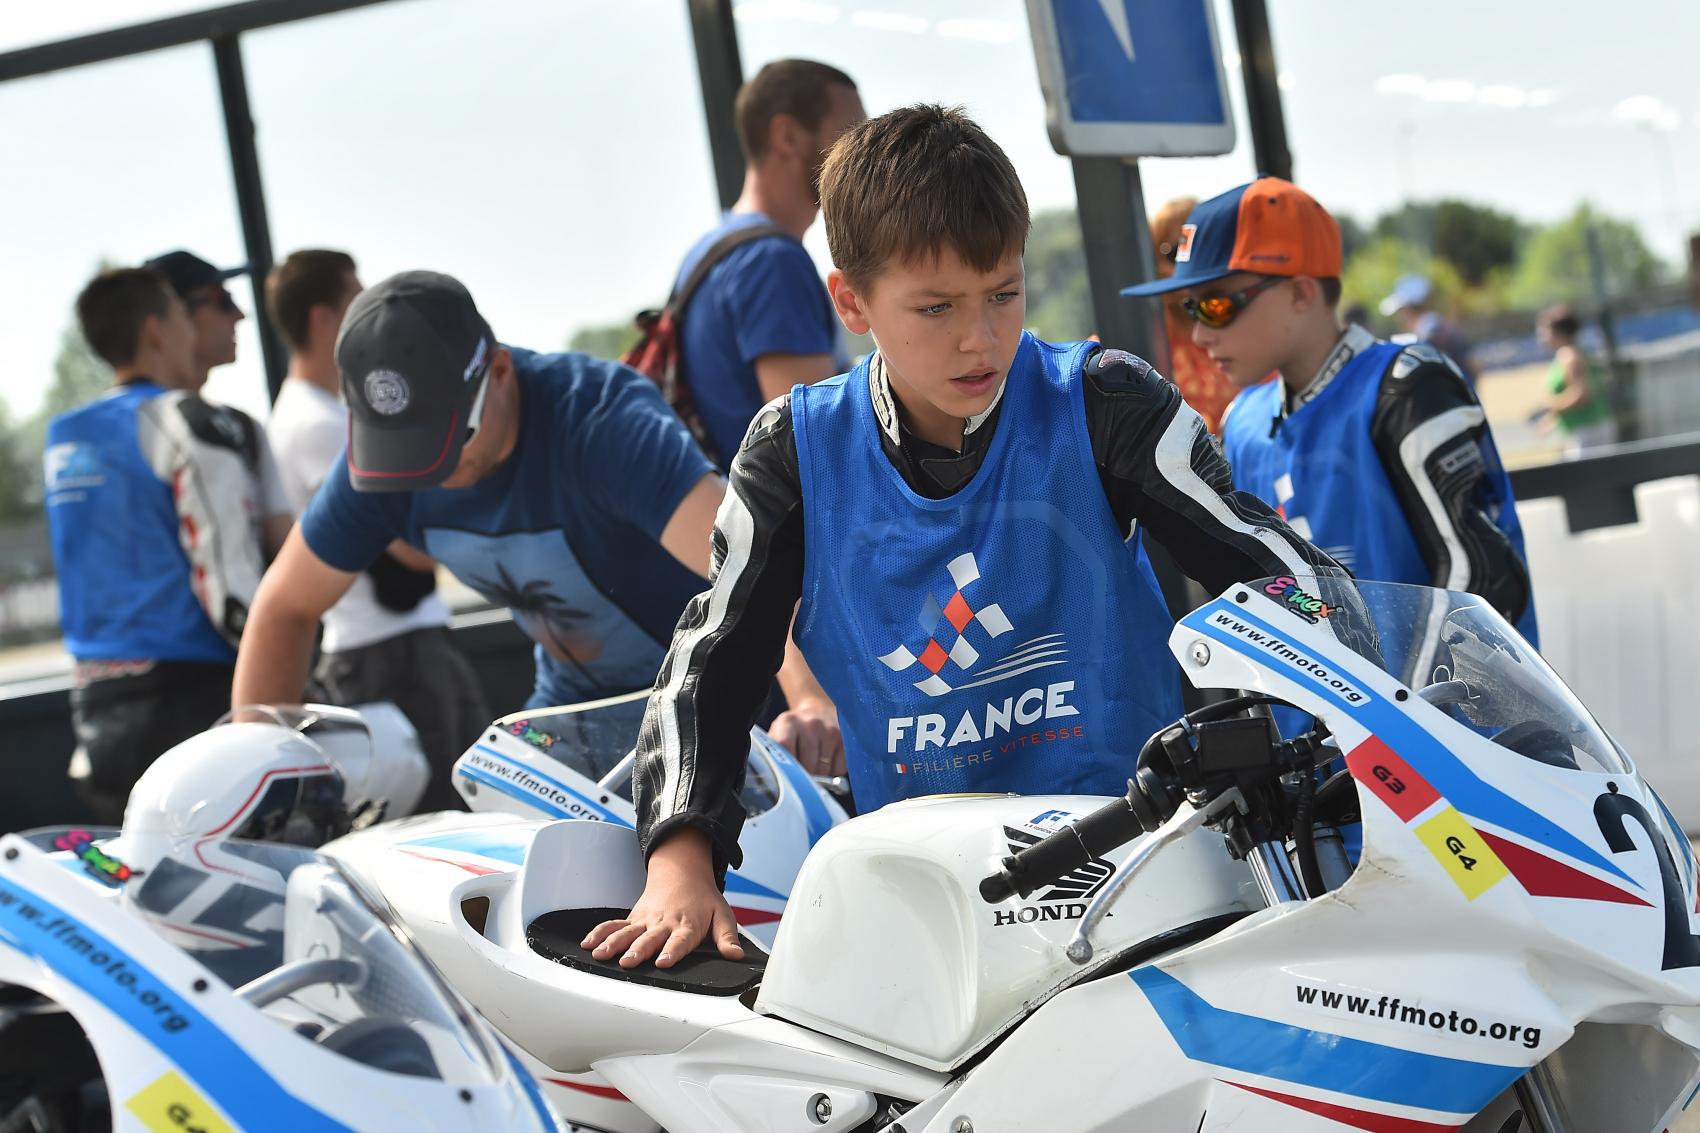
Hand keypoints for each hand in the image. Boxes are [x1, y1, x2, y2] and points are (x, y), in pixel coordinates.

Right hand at [580, 828, 743, 968]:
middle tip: (627, 961)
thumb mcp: (722, 915)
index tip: (664, 962)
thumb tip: (737, 955)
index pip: (680, 941)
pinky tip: (588, 943)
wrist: (683, 872)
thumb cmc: (703, 899)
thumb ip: (727, 937)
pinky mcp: (634, 918)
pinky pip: (614, 925)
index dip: (672, 952)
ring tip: (601, 954)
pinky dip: (600, 933)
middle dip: (638, 950)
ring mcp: (646, 920)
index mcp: (687, 924)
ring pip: (628, 932)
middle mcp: (664, 923)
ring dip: (613, 943)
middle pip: (650, 938)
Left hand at [768, 696, 843, 775]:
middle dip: (804, 776)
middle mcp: (811, 723)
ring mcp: (830, 730)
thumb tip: (777, 778)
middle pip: (808, 764)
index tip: (787, 773)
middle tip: (801, 772)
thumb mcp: (778, 736)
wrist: (818, 713)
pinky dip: (833, 772)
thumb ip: (774, 753)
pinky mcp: (844, 739)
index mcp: (788, 722)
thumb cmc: (793, 732)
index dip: (787, 766)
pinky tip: (826, 762)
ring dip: (818, 775)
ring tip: (813, 765)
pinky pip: (839, 768)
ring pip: (823, 769)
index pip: (785, 747)